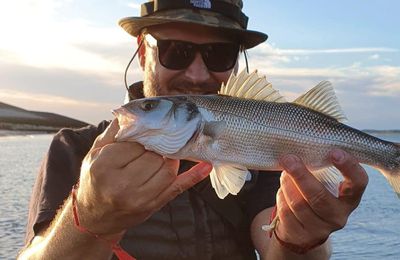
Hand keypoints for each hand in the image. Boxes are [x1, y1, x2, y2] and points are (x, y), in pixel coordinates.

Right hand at [76, 119, 211, 235]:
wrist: (95, 216)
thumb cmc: (94, 179)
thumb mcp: (95, 152)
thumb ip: (114, 131)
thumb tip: (132, 111)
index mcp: (104, 167)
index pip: (136, 142)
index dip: (141, 136)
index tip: (142, 136)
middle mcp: (122, 185)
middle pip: (154, 155)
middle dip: (156, 147)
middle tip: (152, 145)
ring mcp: (140, 199)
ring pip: (168, 169)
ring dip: (168, 158)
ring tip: (160, 155)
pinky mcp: (153, 205)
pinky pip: (178, 187)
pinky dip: (194, 176)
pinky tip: (206, 165)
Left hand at [275, 149, 367, 247]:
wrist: (302, 229)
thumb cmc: (314, 195)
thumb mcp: (322, 183)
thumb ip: (318, 168)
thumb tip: (300, 147)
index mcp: (349, 200)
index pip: (358, 183)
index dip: (349, 167)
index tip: (334, 152)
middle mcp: (338, 216)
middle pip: (319, 196)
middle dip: (302, 175)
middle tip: (289, 159)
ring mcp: (320, 229)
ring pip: (299, 204)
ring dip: (288, 184)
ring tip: (284, 172)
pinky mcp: (300, 235)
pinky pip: (286, 212)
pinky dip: (282, 196)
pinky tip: (283, 190)